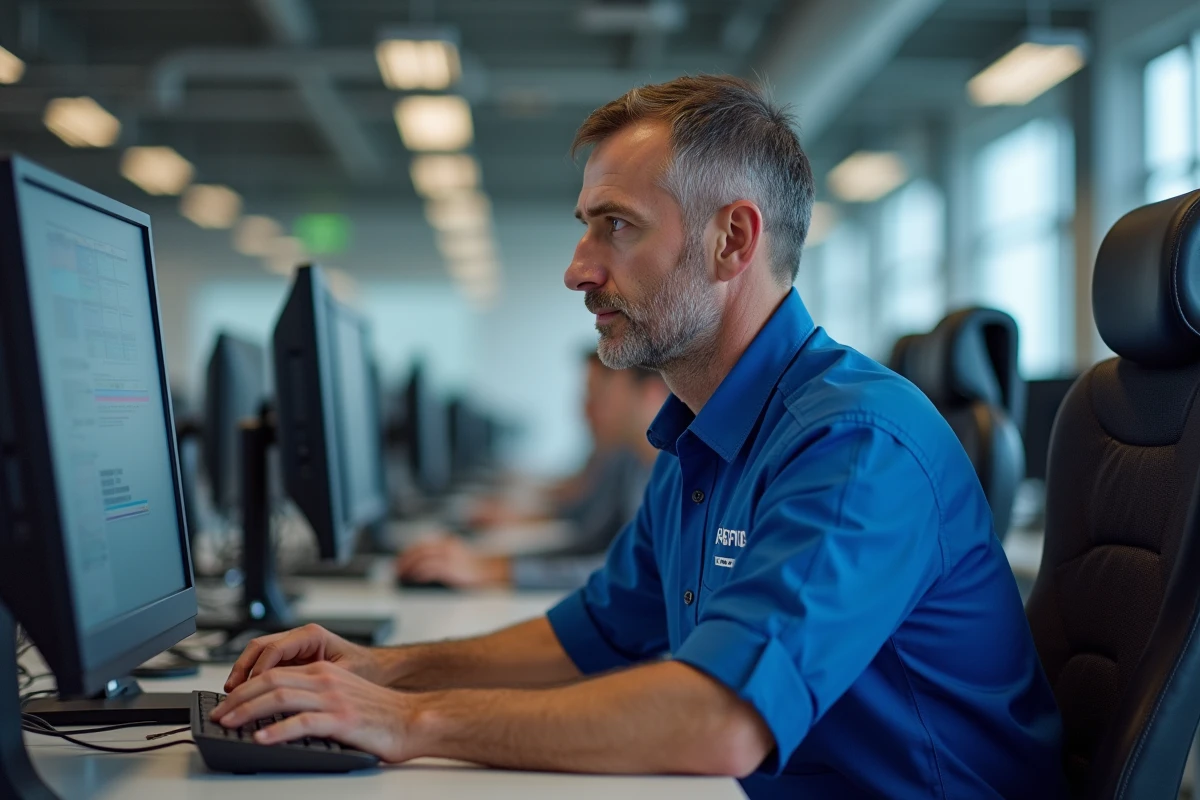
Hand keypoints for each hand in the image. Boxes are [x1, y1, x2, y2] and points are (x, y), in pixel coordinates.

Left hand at [211, 662, 422, 761]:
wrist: (413, 720)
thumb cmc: (380, 714)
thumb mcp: (342, 696)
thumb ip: (313, 698)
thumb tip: (276, 714)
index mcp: (324, 672)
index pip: (274, 672)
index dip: (245, 686)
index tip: (227, 702)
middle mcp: (326, 680)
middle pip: (271, 681)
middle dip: (238, 697)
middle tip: (218, 714)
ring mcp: (334, 699)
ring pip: (280, 697)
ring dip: (248, 711)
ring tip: (229, 724)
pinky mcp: (342, 720)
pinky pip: (302, 722)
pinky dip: (277, 731)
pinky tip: (262, 739)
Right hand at [224, 623, 384, 691]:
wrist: (377, 670)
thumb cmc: (366, 670)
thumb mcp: (344, 675)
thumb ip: (320, 682)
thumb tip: (296, 696)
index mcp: (312, 635)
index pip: (275, 649)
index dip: (258, 670)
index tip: (249, 689)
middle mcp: (299, 638)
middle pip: (259, 647)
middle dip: (242, 669)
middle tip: (232, 693)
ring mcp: (293, 648)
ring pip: (257, 655)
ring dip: (243, 673)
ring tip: (233, 694)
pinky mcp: (290, 660)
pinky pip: (264, 665)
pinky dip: (252, 678)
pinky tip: (246, 694)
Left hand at [395, 538, 511, 588]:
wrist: (489, 571)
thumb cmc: (472, 568)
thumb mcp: (455, 557)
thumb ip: (440, 558)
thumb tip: (419, 569)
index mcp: (447, 542)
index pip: (421, 545)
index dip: (408, 552)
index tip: (400, 561)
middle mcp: (446, 546)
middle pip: (419, 550)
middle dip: (405, 560)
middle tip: (397, 569)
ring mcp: (448, 557)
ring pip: (422, 559)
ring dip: (409, 567)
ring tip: (402, 576)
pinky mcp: (450, 567)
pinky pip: (430, 569)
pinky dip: (419, 573)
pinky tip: (414, 578)